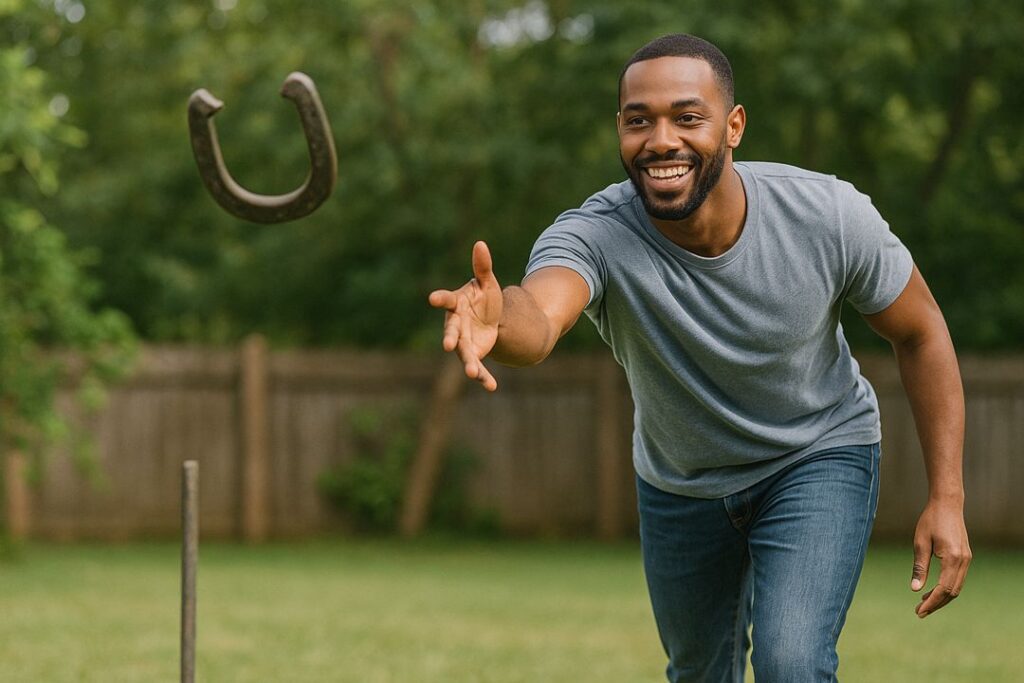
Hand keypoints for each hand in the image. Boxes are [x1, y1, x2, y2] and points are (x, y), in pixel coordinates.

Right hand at [428, 241, 502, 390]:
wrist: (491, 318)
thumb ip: (482, 267)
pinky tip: (491, 386)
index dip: (440, 299)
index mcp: (456, 304)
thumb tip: (480, 244)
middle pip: (451, 332)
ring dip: (467, 363)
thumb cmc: (484, 297)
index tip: (432, 298)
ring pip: (462, 353)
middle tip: (447, 344)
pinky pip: (478, 366)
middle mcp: (455, 325)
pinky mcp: (474, 353)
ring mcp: (463, 341)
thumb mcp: (487, 282)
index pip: (446, 300)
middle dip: (449, 338)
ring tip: (471, 372)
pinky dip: (483, 377)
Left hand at [911, 500, 971, 617]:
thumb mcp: (920, 542)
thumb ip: (919, 567)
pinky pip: (958, 579)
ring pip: (956, 587)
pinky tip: (933, 590)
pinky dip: (946, 588)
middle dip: (936, 604)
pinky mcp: (966, 557)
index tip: (919, 611)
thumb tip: (915, 589)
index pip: (943, 589)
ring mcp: (967, 559)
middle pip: (952, 592)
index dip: (932, 602)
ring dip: (941, 597)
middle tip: (919, 612)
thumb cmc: (930, 520)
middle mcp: (964, 561)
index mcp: (952, 558)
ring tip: (923, 603)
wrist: (948, 504)